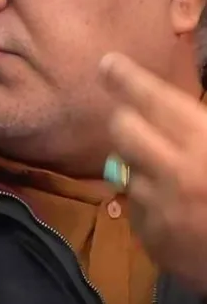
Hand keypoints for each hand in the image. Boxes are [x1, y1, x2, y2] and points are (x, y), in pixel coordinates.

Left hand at [100, 52, 206, 291]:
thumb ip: (203, 123)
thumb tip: (177, 108)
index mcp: (205, 143)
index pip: (153, 99)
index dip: (127, 78)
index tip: (106, 63)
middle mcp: (176, 172)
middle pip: (122, 129)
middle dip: (127, 121)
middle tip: (137, 122)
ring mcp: (160, 209)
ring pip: (124, 170)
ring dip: (141, 167)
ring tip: (170, 175)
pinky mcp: (153, 240)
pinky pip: (134, 208)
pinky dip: (148, 203)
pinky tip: (176, 209)